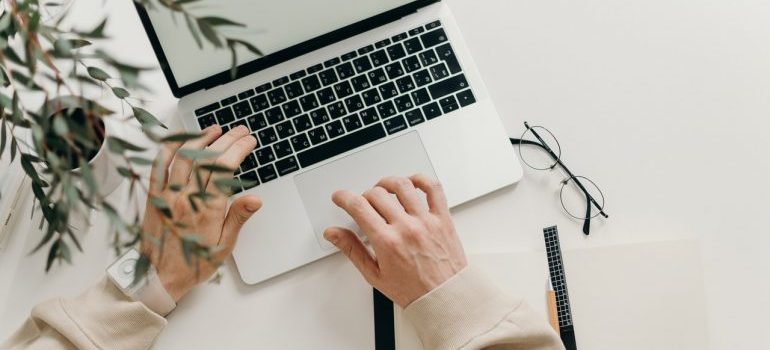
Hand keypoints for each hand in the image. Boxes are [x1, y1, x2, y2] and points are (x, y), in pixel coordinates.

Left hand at [141, 125, 261, 301]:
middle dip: (227, 140)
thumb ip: (238, 218)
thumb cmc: (193, 263)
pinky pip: (158, 165)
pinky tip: (181, 139)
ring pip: (185, 156)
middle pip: (208, 158)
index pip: (226, 169)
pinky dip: (169, 148)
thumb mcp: (224, 246)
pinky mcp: (153, 196)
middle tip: (240, 131)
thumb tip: (255, 199)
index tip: (249, 141)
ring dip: (202, 139)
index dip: (239, 150)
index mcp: (207, 210)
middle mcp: (186, 198)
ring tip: (215, 129)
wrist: (158, 277)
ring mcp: (167, 195)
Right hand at [324, 175, 466, 307]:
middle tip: (364, 204)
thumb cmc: (412, 290)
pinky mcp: (443, 218)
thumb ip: (352, 250)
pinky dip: (421, 179)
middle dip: (364, 195)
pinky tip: (412, 183)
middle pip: (377, 194)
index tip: (340, 197)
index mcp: (387, 242)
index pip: (358, 207)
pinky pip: (434, 189)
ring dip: (387, 183)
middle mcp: (406, 228)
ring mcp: (426, 221)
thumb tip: (333, 233)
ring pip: (403, 186)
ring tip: (383, 190)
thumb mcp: (374, 274)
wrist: (444, 297)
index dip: (344, 197)